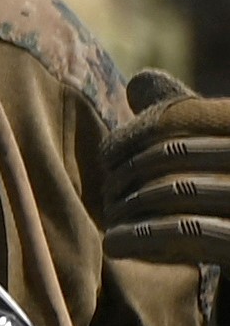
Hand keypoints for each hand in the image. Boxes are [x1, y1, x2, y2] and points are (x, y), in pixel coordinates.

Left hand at [103, 71, 229, 268]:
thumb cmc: (223, 185)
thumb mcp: (214, 143)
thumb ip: (182, 114)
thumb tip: (140, 81)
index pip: (175, 117)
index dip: (131, 136)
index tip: (107, 158)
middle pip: (171, 154)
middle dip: (127, 175)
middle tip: (106, 195)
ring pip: (172, 190)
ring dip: (127, 207)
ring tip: (110, 219)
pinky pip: (183, 231)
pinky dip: (139, 237)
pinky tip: (115, 244)